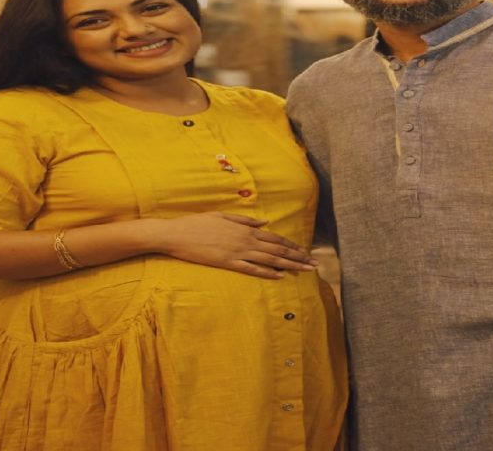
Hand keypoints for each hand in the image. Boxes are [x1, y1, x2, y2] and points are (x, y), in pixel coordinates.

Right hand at [157, 212, 317, 278]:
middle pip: (278, 250)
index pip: (275, 238)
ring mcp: (237, 252)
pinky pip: (251, 269)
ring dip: (289, 266)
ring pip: (270, 259)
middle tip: (315, 264)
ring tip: (305, 271)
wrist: (176, 233)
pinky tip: (280, 276)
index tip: (306, 251)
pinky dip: (267, 272)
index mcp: (245, 228)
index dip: (292, 245)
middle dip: (298, 257)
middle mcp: (245, 240)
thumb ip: (245, 220)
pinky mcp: (227, 263)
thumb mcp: (223, 215)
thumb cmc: (197, 223)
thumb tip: (265, 223)